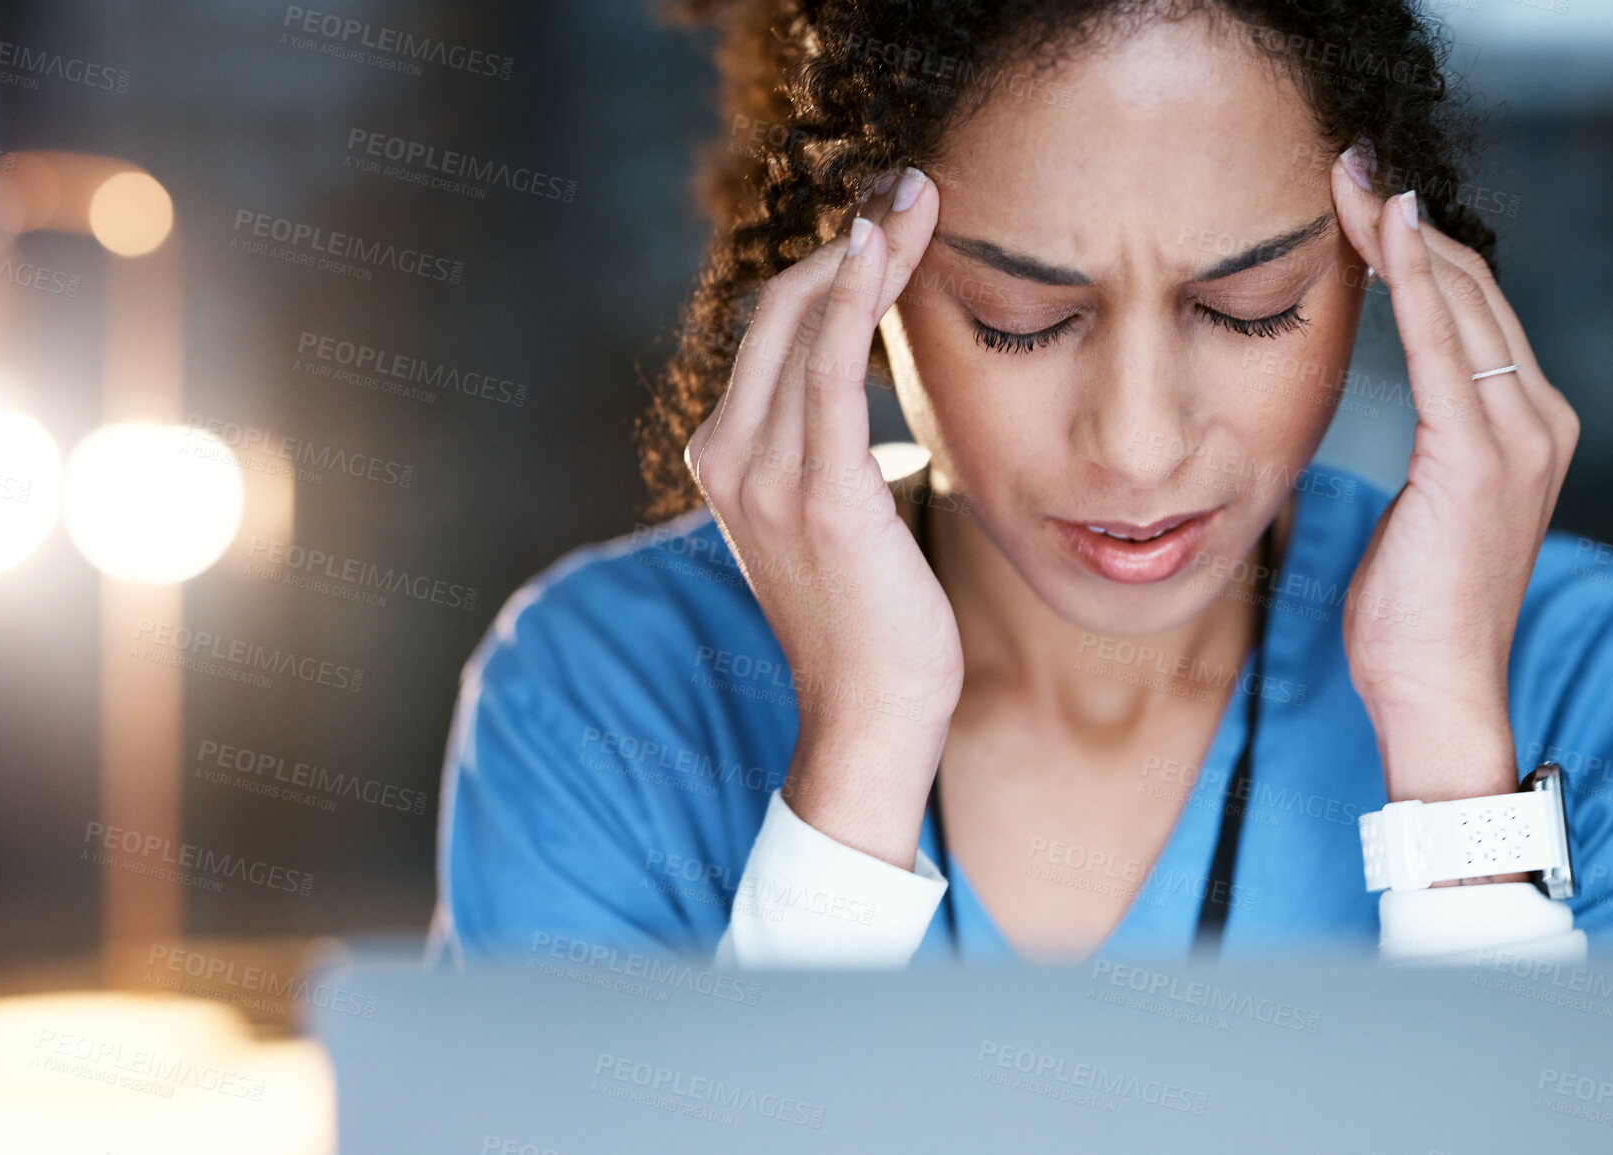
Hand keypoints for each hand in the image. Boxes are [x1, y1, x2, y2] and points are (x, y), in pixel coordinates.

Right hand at [683, 167, 960, 869]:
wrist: (870, 713)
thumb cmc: (871, 616)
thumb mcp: (833, 515)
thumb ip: (827, 445)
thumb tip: (858, 390)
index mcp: (725, 457)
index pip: (771, 332)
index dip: (830, 266)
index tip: (890, 220)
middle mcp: (727, 457)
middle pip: (781, 312)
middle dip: (849, 240)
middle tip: (912, 188)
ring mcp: (764, 476)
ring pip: (806, 326)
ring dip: (864, 251)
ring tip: (918, 198)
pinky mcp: (818, 493)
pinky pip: (829, 371)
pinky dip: (854, 300)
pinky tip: (882, 248)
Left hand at [1329, 148, 1579, 808]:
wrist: (1434, 686)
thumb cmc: (1410, 614)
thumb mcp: (1417, 516)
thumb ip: (1421, 458)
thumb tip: (1388, 428)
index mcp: (1519, 433)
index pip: (1469, 319)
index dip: (1419, 256)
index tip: (1365, 207)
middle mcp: (1535, 420)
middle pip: (1469, 295)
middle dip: (1407, 228)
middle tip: (1350, 170)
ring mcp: (1517, 435)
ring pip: (1459, 305)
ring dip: (1403, 237)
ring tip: (1352, 181)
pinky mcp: (1478, 455)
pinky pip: (1442, 347)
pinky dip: (1413, 284)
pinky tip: (1385, 235)